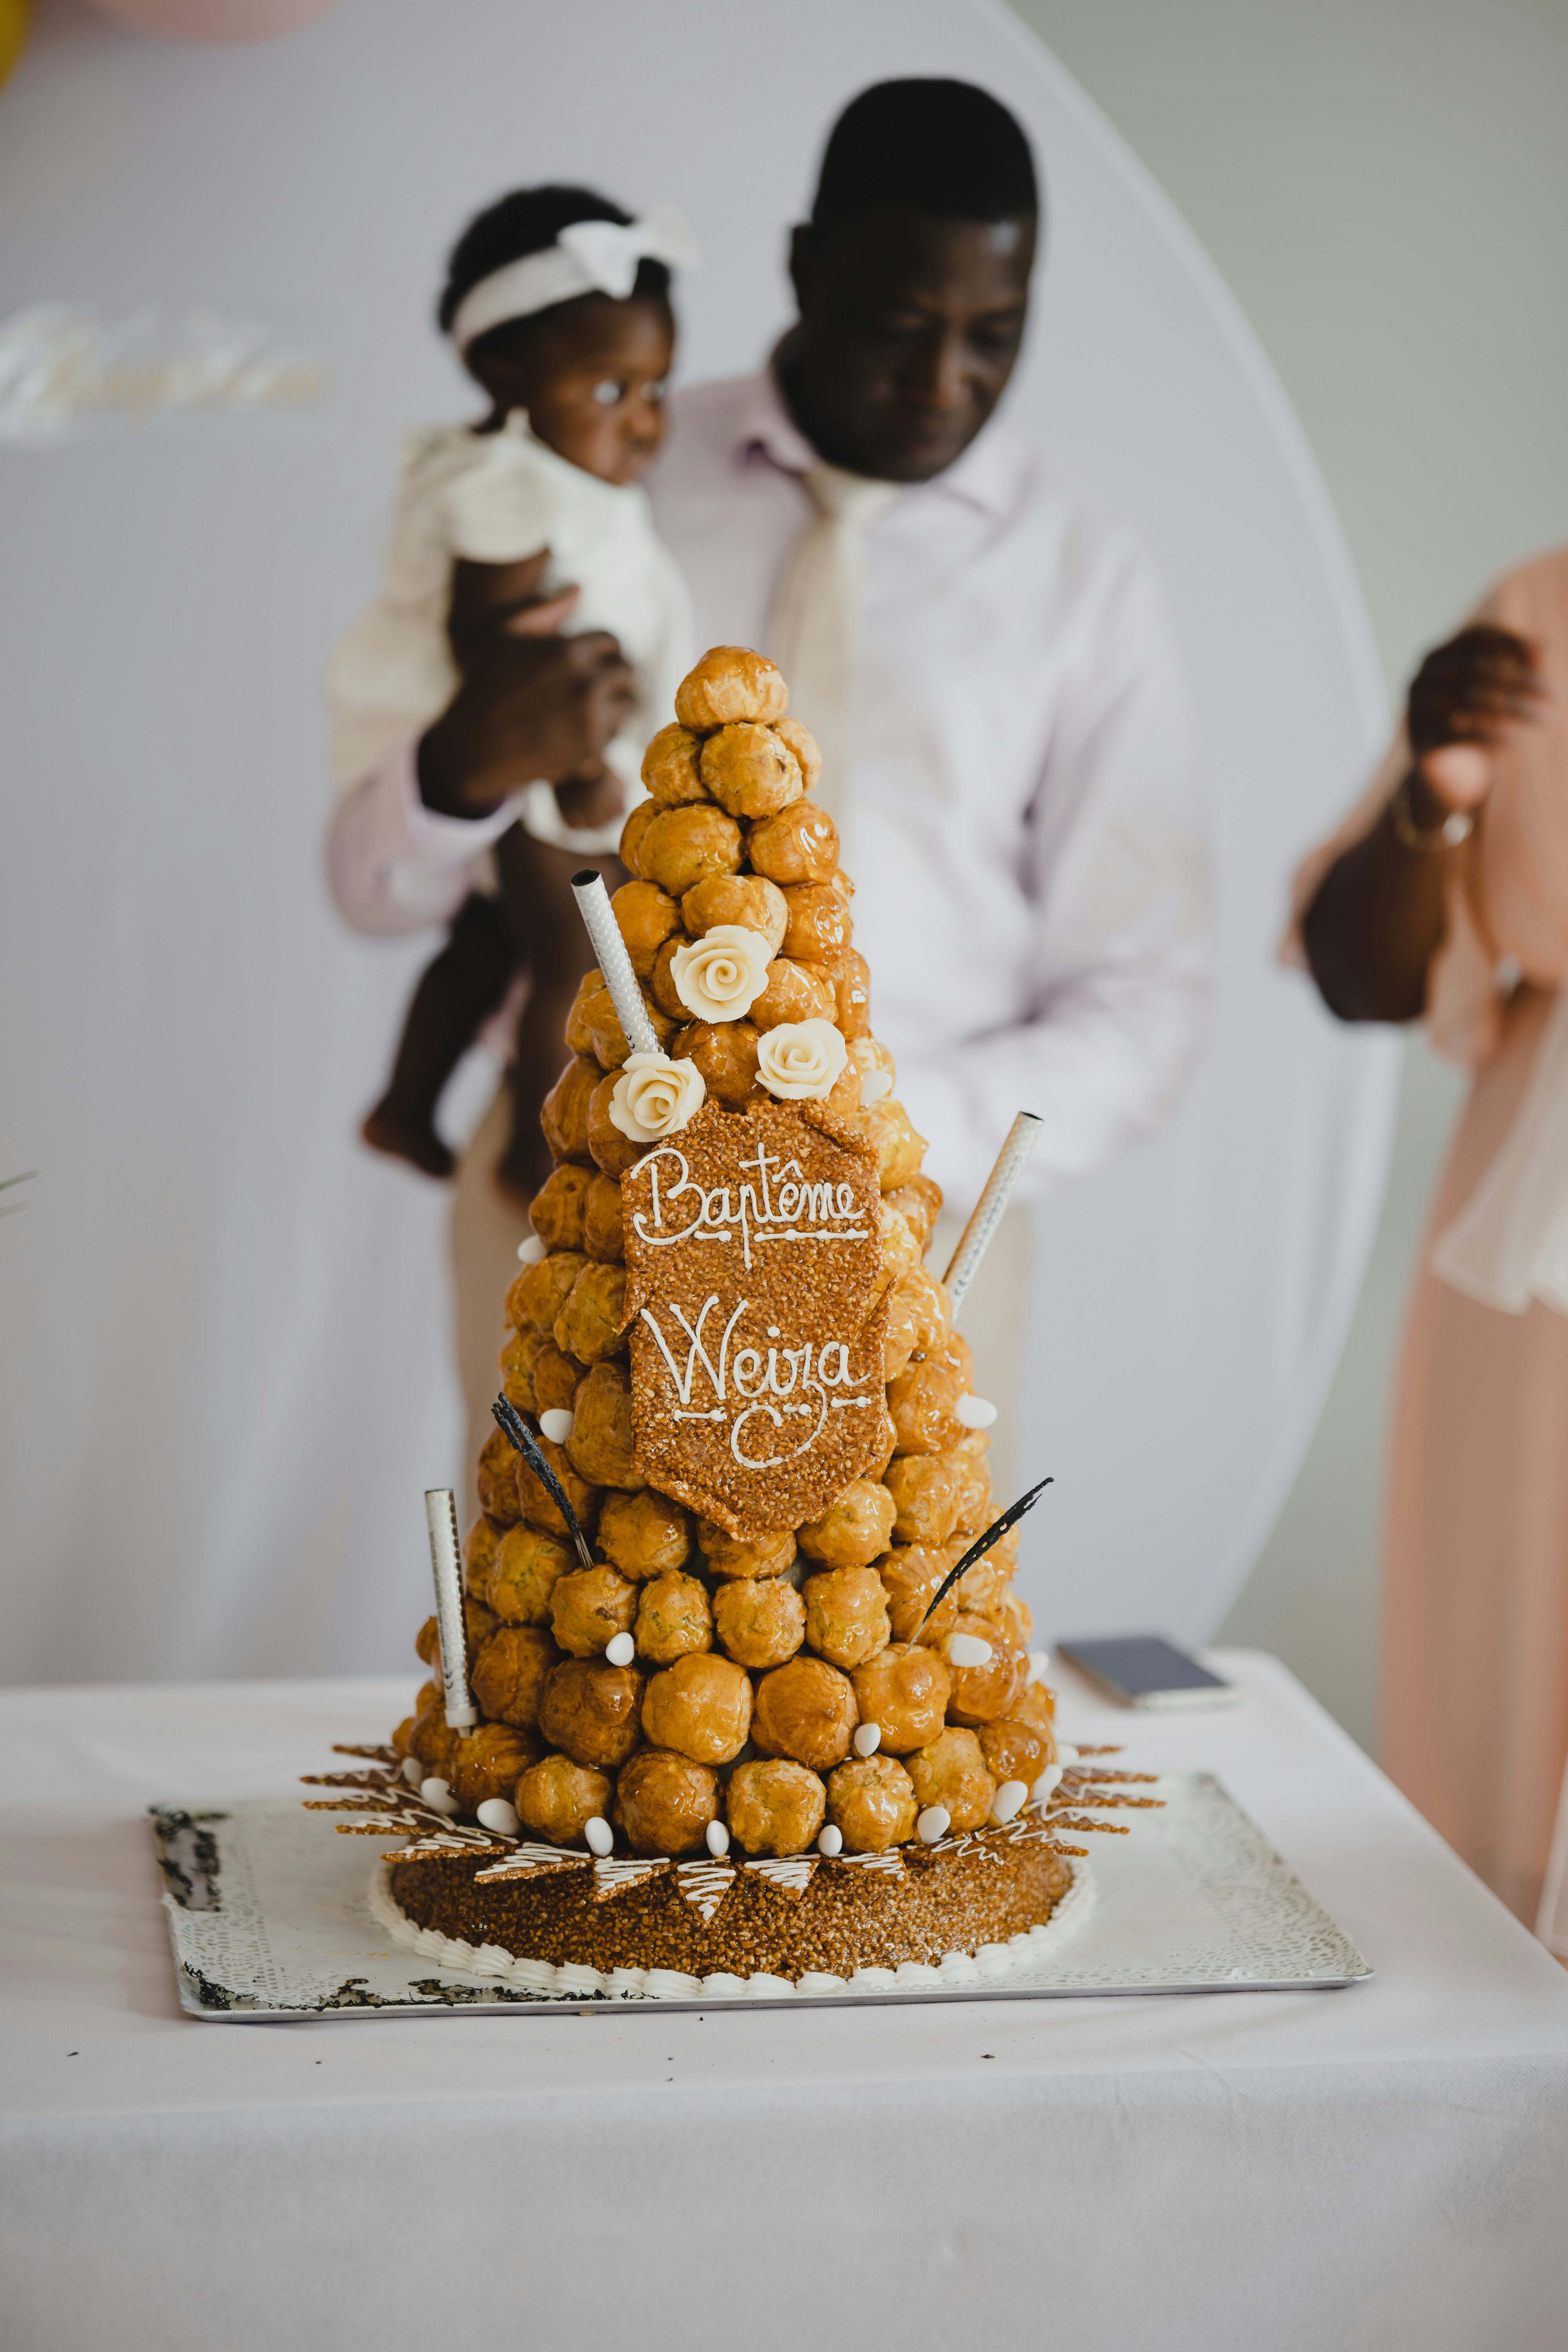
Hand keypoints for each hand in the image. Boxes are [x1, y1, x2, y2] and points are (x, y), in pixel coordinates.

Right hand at [418, 598, 636, 820]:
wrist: (474, 746)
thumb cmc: (485, 686)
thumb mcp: (505, 636)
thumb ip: (545, 611)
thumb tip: (578, 590)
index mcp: (569, 649)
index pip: (612, 642)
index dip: (605, 651)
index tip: (597, 661)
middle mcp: (586, 681)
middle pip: (627, 671)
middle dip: (616, 676)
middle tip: (605, 685)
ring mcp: (591, 717)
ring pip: (631, 703)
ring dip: (619, 703)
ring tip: (603, 706)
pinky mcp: (591, 748)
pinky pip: (617, 732)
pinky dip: (608, 730)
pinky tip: (588, 728)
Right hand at [1406, 622, 1545, 809]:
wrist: (1443, 770)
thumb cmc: (1475, 720)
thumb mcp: (1495, 690)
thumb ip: (1516, 666)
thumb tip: (1542, 650)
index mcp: (1439, 655)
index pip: (1476, 637)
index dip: (1510, 642)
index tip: (1543, 657)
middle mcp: (1423, 677)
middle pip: (1478, 669)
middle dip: (1522, 682)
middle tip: (1556, 697)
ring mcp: (1417, 709)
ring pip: (1470, 701)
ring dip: (1515, 710)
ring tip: (1545, 720)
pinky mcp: (1420, 741)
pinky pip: (1458, 735)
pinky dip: (1489, 736)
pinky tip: (1515, 743)